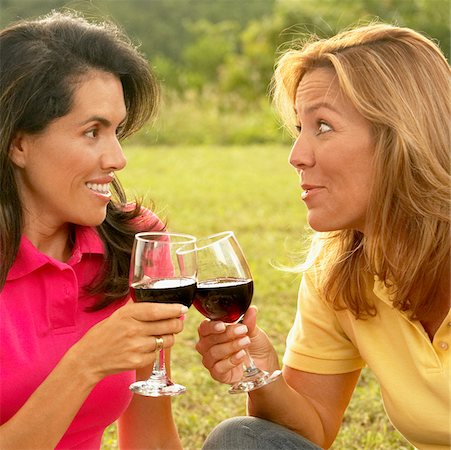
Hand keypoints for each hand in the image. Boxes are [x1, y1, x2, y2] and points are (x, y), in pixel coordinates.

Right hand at [67, 300, 186, 381]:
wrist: (89, 358)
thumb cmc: (105, 333)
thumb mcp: (118, 313)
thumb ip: (136, 300)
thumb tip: (148, 279)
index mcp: (128, 315)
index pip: (156, 310)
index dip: (172, 309)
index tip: (183, 308)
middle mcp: (133, 330)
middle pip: (167, 326)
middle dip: (177, 323)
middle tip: (178, 321)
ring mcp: (135, 347)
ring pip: (166, 341)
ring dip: (169, 337)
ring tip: (162, 334)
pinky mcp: (137, 362)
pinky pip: (157, 354)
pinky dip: (156, 350)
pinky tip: (147, 347)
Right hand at [195, 306, 279, 384]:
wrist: (265, 366)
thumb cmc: (256, 346)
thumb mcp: (254, 332)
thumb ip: (249, 322)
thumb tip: (252, 309)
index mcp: (213, 332)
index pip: (204, 327)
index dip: (211, 326)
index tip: (223, 325)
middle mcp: (209, 346)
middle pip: (208, 340)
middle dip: (226, 334)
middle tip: (243, 330)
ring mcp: (212, 361)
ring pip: (213, 353)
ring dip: (231, 346)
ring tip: (246, 342)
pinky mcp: (218, 374)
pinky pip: (218, 368)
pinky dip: (230, 361)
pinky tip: (241, 355)